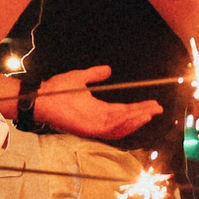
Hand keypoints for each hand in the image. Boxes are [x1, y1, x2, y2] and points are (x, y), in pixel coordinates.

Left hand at [33, 65, 162, 141]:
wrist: (41, 95)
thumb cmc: (56, 89)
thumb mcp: (80, 77)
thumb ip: (94, 74)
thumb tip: (108, 69)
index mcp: (97, 109)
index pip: (122, 111)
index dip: (138, 108)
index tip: (152, 103)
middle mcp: (97, 119)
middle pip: (125, 120)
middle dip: (142, 115)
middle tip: (158, 109)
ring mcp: (93, 125)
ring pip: (120, 126)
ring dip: (136, 120)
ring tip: (150, 113)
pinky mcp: (88, 128)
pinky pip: (110, 129)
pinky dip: (123, 124)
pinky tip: (135, 117)